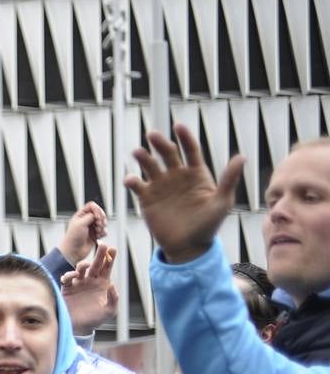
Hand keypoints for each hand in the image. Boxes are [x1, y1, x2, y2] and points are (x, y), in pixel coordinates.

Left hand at [58, 201, 106, 265]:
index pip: (92, 206)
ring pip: (103, 222)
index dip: (97, 209)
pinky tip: (98, 237)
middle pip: (99, 213)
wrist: (73, 252)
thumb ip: (90, 216)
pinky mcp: (95, 235)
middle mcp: (86, 220)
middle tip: (99, 224)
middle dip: (102, 218)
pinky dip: (103, 233)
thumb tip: (98, 214)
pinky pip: (104, 231)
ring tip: (97, 232)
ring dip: (103, 226)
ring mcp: (91, 228)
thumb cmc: (73, 238)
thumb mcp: (80, 223)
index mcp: (80, 215)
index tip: (97, 216)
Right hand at [60, 242, 119, 335]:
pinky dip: (68, 276)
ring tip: (85, 267)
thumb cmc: (95, 320)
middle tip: (101, 245)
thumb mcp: (109, 311)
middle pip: (96, 263)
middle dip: (99, 254)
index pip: (107, 267)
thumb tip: (112, 285)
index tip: (113, 249)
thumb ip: (113, 299)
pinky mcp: (67, 288)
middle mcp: (91, 280)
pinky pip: (67, 278)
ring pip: (80, 268)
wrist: (78, 327)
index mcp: (102, 284)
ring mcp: (79, 283)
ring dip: (83, 264)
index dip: (110, 258)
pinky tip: (71, 278)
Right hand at [124, 123, 243, 263]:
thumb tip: (242, 156)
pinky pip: (138, 186)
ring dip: (143, 158)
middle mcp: (177, 176)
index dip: (184, 137)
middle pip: (167, 154)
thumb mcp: (222, 202)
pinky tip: (131, 180)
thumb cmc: (209, 225)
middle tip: (152, 135)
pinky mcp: (147, 199)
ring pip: (150, 166)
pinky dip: (132, 181)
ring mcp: (161, 186)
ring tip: (138, 153)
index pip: (190, 150)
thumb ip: (229, 179)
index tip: (178, 127)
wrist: (188, 247)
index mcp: (196, 173)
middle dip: (160, 143)